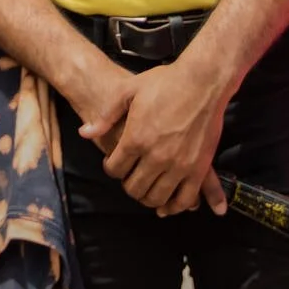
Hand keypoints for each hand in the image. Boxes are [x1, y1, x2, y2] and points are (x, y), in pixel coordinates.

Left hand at [76, 57, 230, 215]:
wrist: (203, 81)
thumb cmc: (164, 83)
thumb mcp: (128, 90)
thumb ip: (106, 116)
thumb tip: (84, 133)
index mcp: (136, 138)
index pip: (115, 169)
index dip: (110, 168)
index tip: (114, 163)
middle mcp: (156, 157)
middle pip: (134, 188)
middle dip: (127, 185)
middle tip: (129, 176)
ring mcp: (179, 165)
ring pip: (157, 198)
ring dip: (148, 197)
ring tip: (146, 187)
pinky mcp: (199, 169)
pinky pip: (185, 199)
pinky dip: (174, 206)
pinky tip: (167, 204)